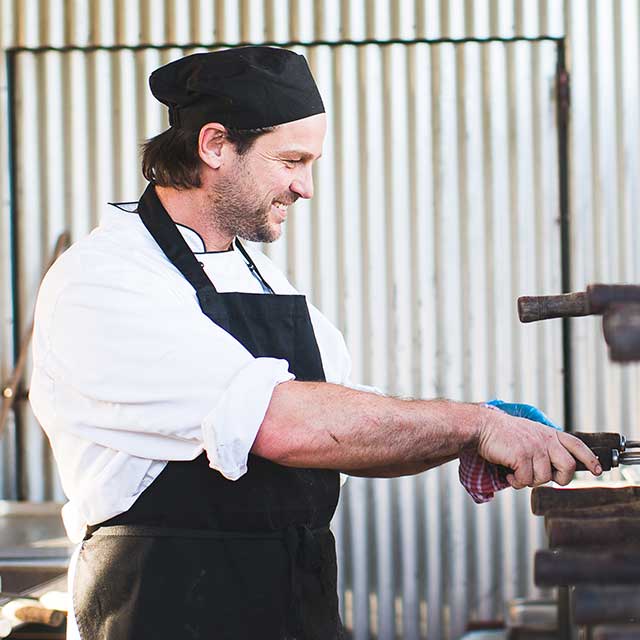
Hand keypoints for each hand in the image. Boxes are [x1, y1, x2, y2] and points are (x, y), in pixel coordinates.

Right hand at [477, 403, 601, 487]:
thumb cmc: (503, 433)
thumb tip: (553, 468)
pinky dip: (516, 482)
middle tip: (542, 478)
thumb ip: (544, 445)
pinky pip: (525, 480)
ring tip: (517, 473)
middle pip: (567, 466)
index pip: (576, 444)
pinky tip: (509, 474)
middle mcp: (545, 440)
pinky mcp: (521, 456)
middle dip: (559, 478)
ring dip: (529, 481)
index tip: (596, 470)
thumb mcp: (529, 433)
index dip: (589, 458)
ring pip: (544, 477)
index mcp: (548, 433)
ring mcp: (534, 447)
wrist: (482, 426)